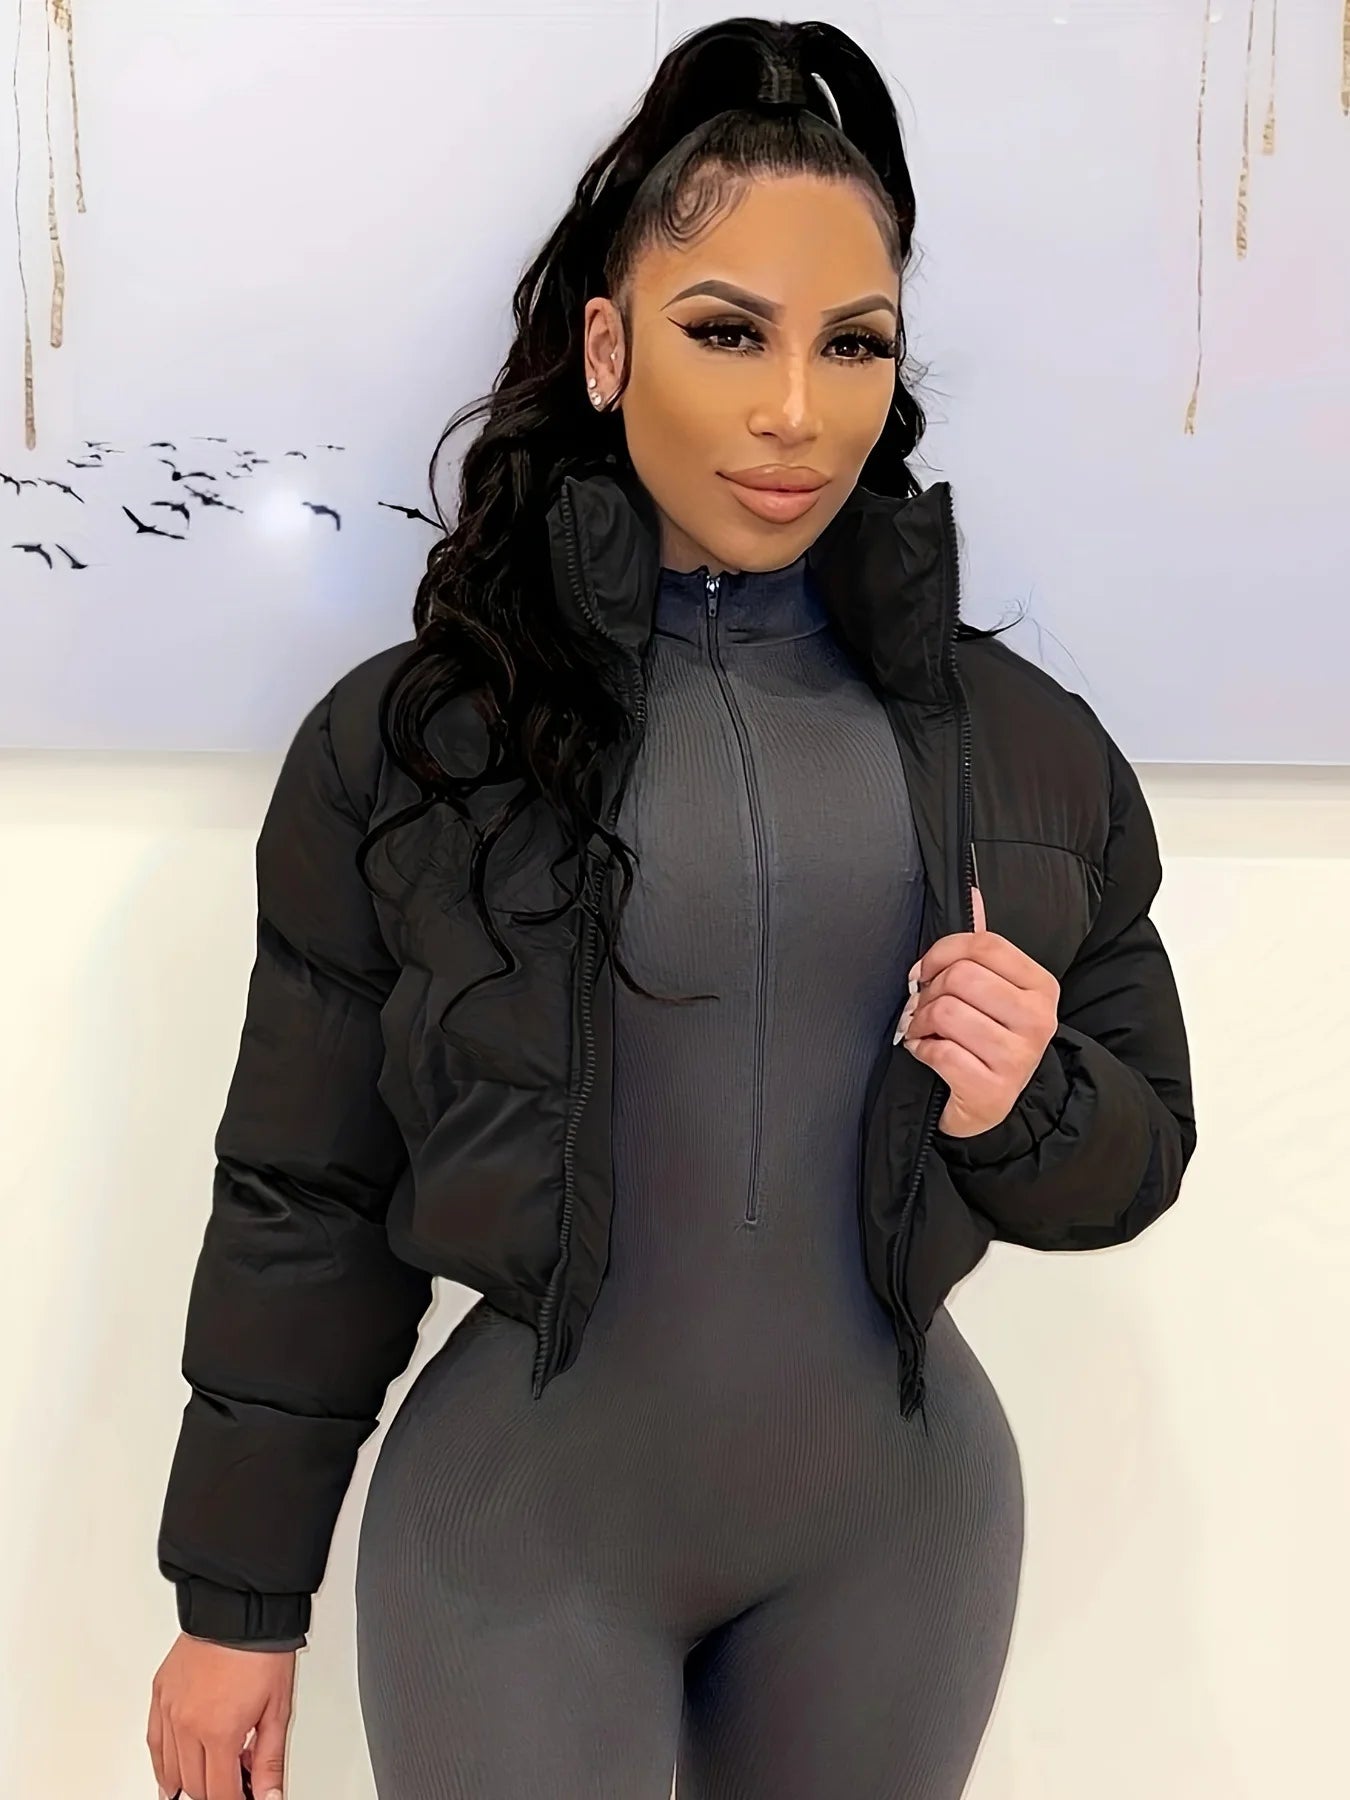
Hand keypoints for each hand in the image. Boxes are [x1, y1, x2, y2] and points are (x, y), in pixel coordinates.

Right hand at [148, 1633, 294, 1799]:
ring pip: (169, 1770)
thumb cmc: (262, 1651)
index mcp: (219, 1732)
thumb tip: (270, 1795)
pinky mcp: (160, 1694)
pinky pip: (154, 1742)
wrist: (240, 1609)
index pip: (218, 1793)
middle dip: (214, 1791)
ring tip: (210, 1776)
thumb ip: (269, 1760)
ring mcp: (169, 1710)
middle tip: (235, 1781)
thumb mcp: (277, 1710)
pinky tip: (172, 1772)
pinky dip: (162, 1763)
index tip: (244, 1796)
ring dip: (188, 1780)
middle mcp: (187, 1724)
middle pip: (193, 1785)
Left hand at [894, 886, 1058, 1137]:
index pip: (984, 944)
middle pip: (961, 977)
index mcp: (1041, 986)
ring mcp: (1019, 1058)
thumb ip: (981, 945)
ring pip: (946, 1012)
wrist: (993, 1105)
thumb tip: (972, 893)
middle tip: (925, 1008)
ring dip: (921, 1023)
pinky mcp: (993, 1091)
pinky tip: (929, 1055)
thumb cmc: (987, 1039)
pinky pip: (939, 1053)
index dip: (942, 953)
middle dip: (929, 992)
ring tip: (926, 1031)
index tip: (927, 971)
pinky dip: (922, 1051)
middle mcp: (1038, 1020)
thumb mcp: (992, 990)